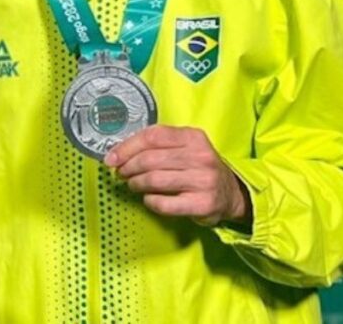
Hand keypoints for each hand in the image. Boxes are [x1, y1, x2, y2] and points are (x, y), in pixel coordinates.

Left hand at [104, 125, 250, 227]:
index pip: (153, 136)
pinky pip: (163, 203)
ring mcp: (203, 181)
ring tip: (133, 185)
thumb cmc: (198, 167)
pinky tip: (149, 199)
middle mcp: (201, 157)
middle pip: (150, 159)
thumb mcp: (185, 147)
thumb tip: (118, 153)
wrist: (231, 193)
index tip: (111, 158)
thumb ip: (157, 144)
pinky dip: (150, 201)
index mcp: (193, 137)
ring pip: (154, 180)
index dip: (127, 147)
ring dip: (136, 184)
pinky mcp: (202, 205)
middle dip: (128, 167)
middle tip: (121, 173)